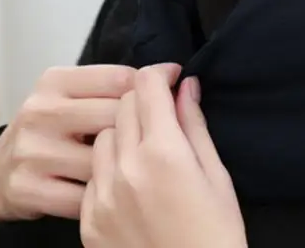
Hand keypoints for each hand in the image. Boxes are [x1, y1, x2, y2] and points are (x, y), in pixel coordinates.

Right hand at [0, 64, 176, 221]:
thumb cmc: (56, 127)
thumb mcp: (76, 95)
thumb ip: (118, 84)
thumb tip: (172, 72)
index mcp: (55, 81)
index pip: (119, 79)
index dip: (152, 86)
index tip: (175, 87)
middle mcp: (40, 111)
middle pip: (114, 117)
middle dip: (140, 128)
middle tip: (156, 138)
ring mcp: (31, 151)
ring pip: (102, 158)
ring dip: (122, 166)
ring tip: (134, 166)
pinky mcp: (26, 189)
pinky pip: (84, 195)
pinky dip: (102, 195)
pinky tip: (111, 190)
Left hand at [80, 67, 245, 247]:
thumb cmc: (216, 233)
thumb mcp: (216, 173)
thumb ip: (194, 125)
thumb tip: (186, 86)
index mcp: (164, 152)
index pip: (147, 87)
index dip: (161, 73)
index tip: (173, 76)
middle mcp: (127, 169)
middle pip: (122, 106)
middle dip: (144, 98)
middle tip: (164, 110)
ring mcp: (103, 197)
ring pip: (103, 136)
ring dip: (123, 130)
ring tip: (146, 145)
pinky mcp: (88, 221)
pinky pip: (94, 173)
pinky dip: (110, 165)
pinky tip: (132, 178)